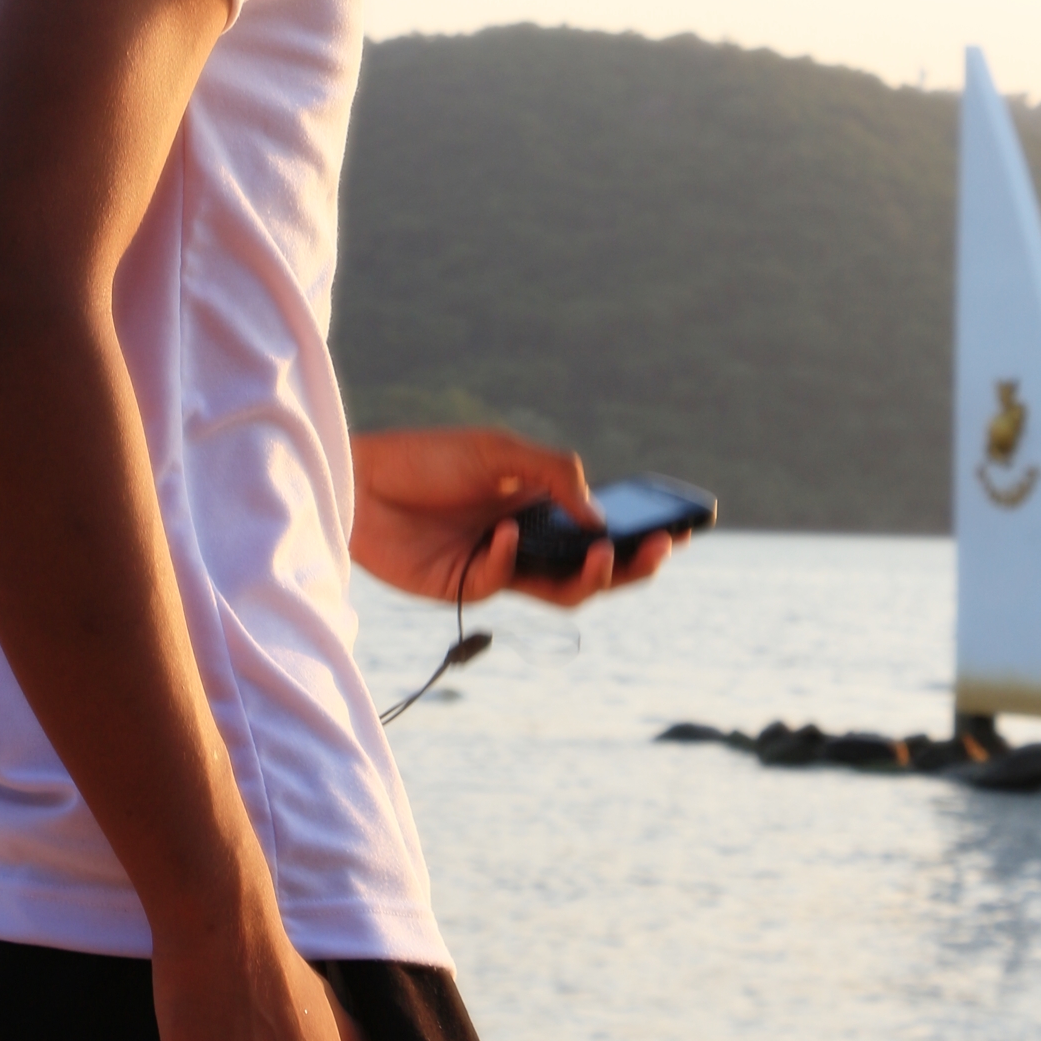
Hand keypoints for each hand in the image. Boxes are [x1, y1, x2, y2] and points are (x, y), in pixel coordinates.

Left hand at [349, 425, 680, 610]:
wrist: (360, 480)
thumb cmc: (427, 457)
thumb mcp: (499, 451)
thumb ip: (554, 475)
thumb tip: (600, 519)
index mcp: (542, 504)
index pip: (602, 525)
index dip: (640, 531)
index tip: (680, 527)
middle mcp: (529, 539)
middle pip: (595, 567)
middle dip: (633, 562)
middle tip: (661, 548)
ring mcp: (500, 566)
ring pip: (562, 589)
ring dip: (591, 575)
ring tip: (601, 553)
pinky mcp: (465, 587)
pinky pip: (504, 582)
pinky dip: (512, 558)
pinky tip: (505, 534)